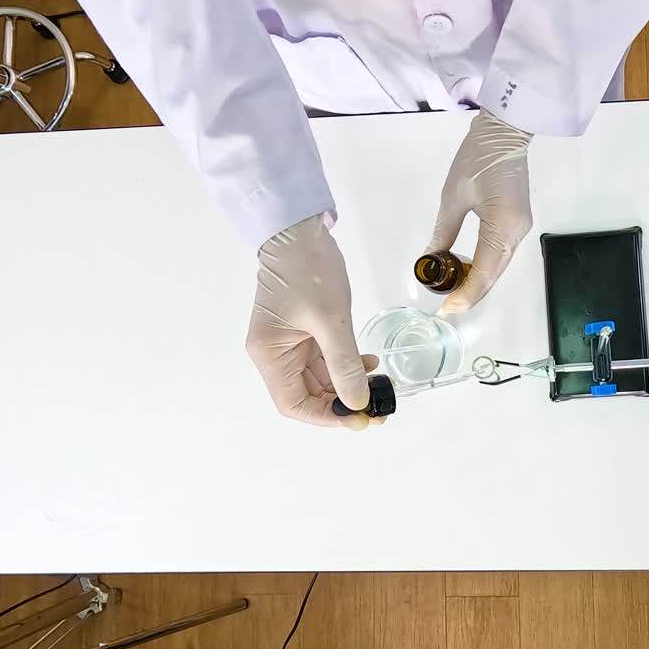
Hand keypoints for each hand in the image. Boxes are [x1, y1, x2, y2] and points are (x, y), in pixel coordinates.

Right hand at [246, 213, 378, 429]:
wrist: (299, 230)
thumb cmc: (307, 271)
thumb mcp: (330, 320)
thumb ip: (344, 364)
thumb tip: (357, 402)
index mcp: (269, 354)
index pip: (293, 404)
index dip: (326, 417)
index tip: (358, 418)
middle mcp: (274, 354)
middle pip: (307, 395)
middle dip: (342, 403)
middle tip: (379, 406)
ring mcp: (289, 343)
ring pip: (320, 379)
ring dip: (348, 385)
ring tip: (379, 385)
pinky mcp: (304, 332)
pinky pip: (324, 360)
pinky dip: (346, 366)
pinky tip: (369, 362)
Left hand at [426, 109, 532, 313]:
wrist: (505, 133)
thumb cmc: (477, 158)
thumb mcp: (453, 197)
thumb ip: (443, 233)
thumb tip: (429, 259)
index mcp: (502, 225)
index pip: (483, 272)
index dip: (465, 294)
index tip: (447, 308)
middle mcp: (517, 232)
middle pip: (494, 274)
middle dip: (472, 293)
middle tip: (448, 306)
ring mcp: (522, 229)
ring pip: (500, 267)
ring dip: (479, 282)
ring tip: (455, 292)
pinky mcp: (520, 223)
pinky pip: (503, 254)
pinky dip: (487, 268)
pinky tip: (470, 271)